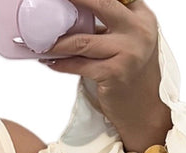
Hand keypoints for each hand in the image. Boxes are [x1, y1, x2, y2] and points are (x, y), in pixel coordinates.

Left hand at [37, 0, 172, 152]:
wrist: (144, 109)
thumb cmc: (132, 73)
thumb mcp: (130, 40)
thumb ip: (111, 24)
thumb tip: (74, 14)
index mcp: (141, 16)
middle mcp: (138, 30)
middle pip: (101, 4)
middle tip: (51, 0)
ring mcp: (127, 52)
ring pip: (82, 41)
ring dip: (56, 42)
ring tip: (41, 42)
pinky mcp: (114, 73)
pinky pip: (78, 65)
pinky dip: (61, 63)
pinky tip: (49, 61)